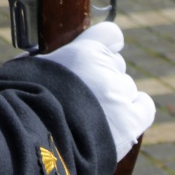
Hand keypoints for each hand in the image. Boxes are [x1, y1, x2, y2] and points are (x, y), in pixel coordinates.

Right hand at [38, 23, 153, 160]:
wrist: (43, 140)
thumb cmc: (30, 100)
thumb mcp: (31, 68)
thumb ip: (45, 58)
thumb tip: (36, 56)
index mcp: (83, 51)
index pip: (111, 34)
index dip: (106, 43)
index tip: (102, 50)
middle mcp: (106, 69)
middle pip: (116, 64)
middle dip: (104, 75)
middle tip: (87, 92)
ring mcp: (120, 95)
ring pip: (127, 87)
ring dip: (115, 96)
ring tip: (96, 113)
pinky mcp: (130, 121)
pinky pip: (144, 107)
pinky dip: (136, 110)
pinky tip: (124, 116)